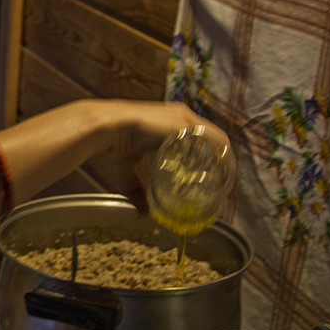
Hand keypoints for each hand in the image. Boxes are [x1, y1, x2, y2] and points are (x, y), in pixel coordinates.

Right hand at [94, 101, 225, 211]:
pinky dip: (224, 157)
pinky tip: (226, 174)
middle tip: (223, 186)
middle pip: (212, 139)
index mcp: (167, 122)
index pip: (198, 138)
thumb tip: (143, 214)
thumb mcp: (127, 172)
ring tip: (227, 184)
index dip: (208, 157)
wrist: (102, 127)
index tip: (212, 177)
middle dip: (221, 162)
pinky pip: (215, 141)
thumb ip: (137, 191)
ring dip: (226, 161)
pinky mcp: (184, 125)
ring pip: (217, 140)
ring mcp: (184, 118)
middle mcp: (180, 116)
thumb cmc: (109, 145)